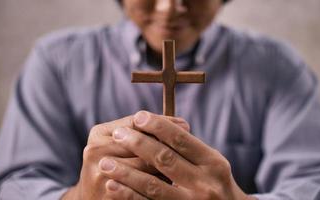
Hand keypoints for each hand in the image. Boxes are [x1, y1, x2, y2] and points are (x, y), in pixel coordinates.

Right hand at [62, 114, 189, 199]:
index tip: (185, 124)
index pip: (136, 121)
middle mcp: (96, 152)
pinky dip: (160, 183)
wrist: (92, 197)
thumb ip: (143, 132)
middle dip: (169, 142)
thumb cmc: (114, 164)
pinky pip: (143, 188)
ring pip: (146, 166)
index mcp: (99, 134)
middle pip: (142, 143)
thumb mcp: (119, 144)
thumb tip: (182, 125)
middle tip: (190, 144)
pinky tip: (171, 181)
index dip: (163, 123)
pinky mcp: (110, 194)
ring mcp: (101, 174)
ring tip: (184, 165)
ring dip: (167, 165)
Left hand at [101, 111, 254, 199]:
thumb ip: (190, 148)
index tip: (139, 116)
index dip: (158, 126)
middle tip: (119, 134)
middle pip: (165, 158)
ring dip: (126, 172)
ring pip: (152, 185)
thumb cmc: (215, 184)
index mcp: (214, 163)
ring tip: (105, 162)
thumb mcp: (212, 164)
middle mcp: (205, 184)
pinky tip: (113, 185)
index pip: (181, 139)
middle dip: (138, 144)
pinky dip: (128, 195)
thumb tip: (157, 124)